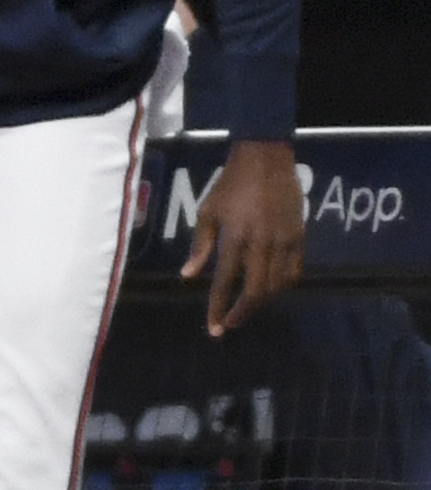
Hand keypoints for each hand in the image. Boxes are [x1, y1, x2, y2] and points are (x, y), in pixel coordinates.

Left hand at [183, 138, 302, 334]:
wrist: (266, 161)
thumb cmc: (230, 185)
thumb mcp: (208, 211)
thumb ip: (200, 245)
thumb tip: (188, 275)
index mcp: (235, 237)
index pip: (225, 281)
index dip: (218, 307)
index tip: (213, 328)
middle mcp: (262, 244)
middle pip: (255, 291)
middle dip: (241, 313)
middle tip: (229, 325)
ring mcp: (284, 243)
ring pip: (276, 286)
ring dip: (260, 302)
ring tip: (244, 308)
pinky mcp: (300, 239)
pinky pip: (294, 273)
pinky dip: (282, 286)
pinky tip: (270, 290)